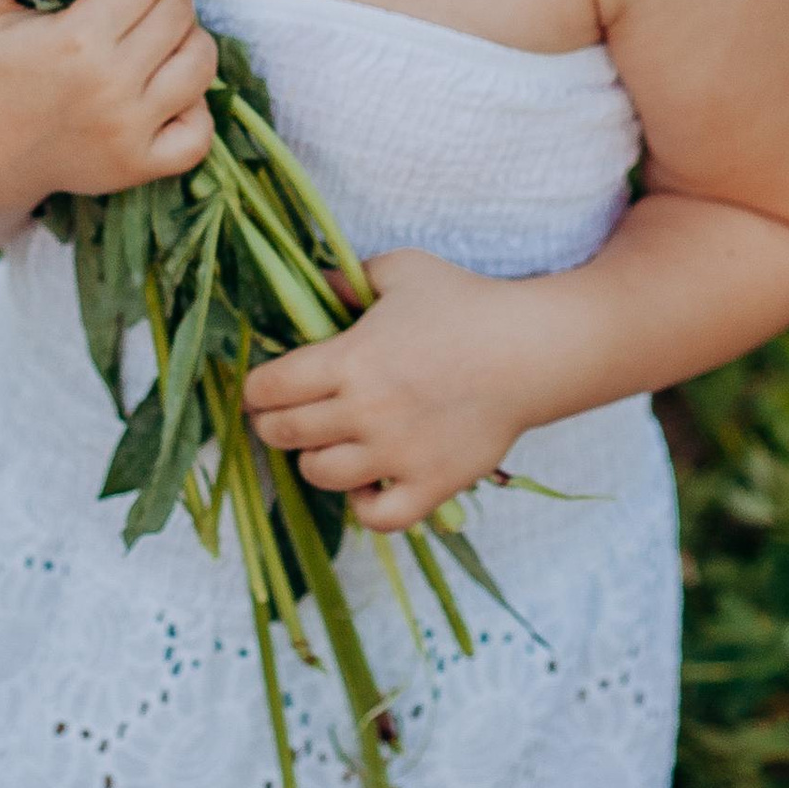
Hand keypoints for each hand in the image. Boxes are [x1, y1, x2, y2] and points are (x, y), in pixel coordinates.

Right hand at [0, 0, 217, 248]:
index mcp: (76, 40)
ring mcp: (130, 130)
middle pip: (178, 15)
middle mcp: (110, 85)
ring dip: (191, 41)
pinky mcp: (141, 165)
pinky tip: (172, 91)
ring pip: (200, 65)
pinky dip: (197, 109)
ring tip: (166, 35)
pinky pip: (200, 132)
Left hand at [241, 246, 551, 531]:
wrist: (532, 349)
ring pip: (319, 475)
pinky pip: (376, 517)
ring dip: (314, 460)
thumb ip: (346, 278)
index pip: (269, 388)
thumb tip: (307, 287)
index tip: (261, 388)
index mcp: (352, 359)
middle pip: (284, 434)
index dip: (255, 389)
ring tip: (329, 443)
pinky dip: (362, 505)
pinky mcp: (431, 484)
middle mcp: (367, 411)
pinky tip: (368, 481)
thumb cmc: (466, 303)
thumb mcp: (400, 271)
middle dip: (273, 424)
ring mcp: (398, 453)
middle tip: (284, 416)